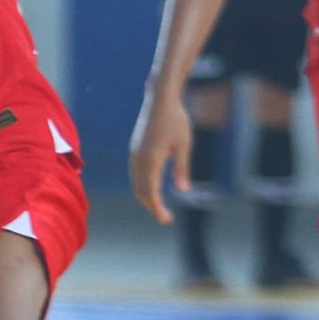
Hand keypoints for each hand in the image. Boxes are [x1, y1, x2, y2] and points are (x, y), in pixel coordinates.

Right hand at [129, 86, 193, 223]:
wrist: (160, 100)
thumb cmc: (176, 121)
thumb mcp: (184, 146)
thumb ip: (182, 169)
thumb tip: (182, 190)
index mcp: (151, 160)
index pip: (151, 192)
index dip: (158, 209)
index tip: (167, 219)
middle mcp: (139, 159)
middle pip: (140, 191)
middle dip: (151, 206)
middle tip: (165, 217)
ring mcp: (134, 154)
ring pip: (135, 183)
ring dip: (145, 196)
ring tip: (159, 205)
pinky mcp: (135, 149)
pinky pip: (135, 173)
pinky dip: (142, 185)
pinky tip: (152, 187)